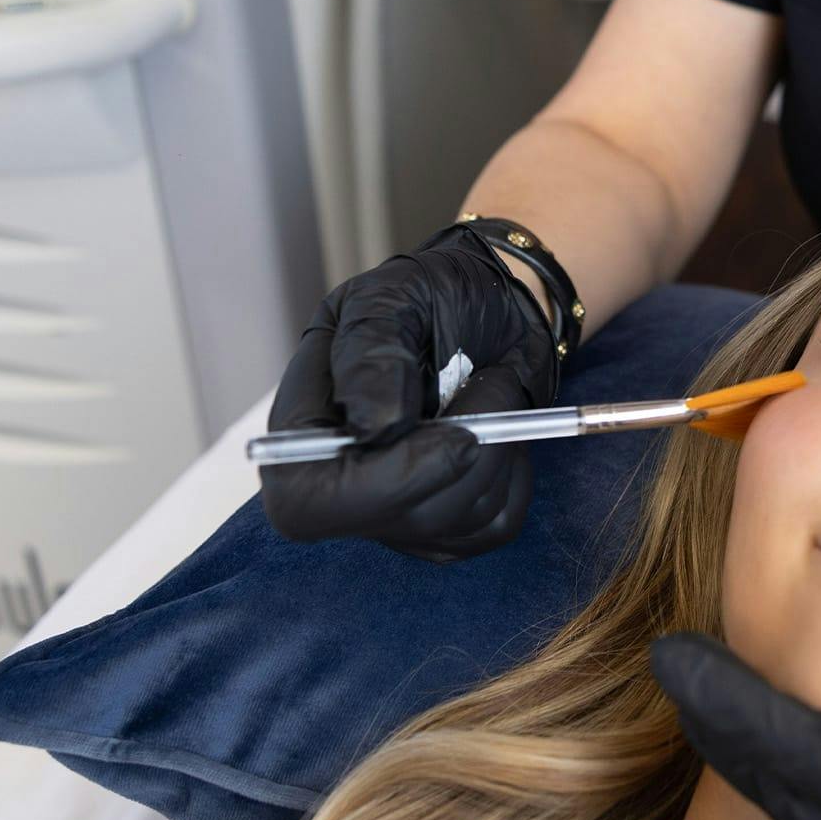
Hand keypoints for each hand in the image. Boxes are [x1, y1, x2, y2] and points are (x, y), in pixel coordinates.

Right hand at [258, 221, 559, 560]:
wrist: (496, 306)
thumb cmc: (436, 295)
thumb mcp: (394, 297)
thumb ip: (371, 355)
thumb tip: (370, 428)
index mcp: (305, 428)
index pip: (308, 503)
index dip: (378, 486)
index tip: (451, 434)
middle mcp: (343, 482)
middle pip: (397, 519)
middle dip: (462, 454)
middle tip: (492, 382)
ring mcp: (396, 510)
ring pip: (455, 521)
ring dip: (498, 446)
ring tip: (493, 386)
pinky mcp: (450, 523)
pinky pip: (494, 524)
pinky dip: (515, 471)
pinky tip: (502, 425)